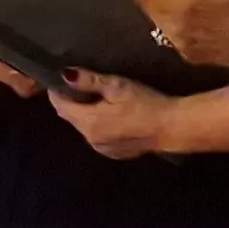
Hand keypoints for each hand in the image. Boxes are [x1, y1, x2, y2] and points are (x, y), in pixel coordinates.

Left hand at [51, 70, 177, 158]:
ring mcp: (102, 149)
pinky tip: (110, 114)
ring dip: (84, 113)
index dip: (56, 91)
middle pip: (71, 117)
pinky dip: (96, 124)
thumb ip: (89, 81)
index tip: (59, 77)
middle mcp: (90, 139)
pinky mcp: (114, 153)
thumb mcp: (116, 86)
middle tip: (78, 83)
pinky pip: (97, 135)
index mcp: (88, 122)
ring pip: (84, 127)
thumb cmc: (145, 102)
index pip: (60, 106)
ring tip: (94, 97)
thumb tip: (65, 74)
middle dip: (70, 101)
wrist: (171, 127)